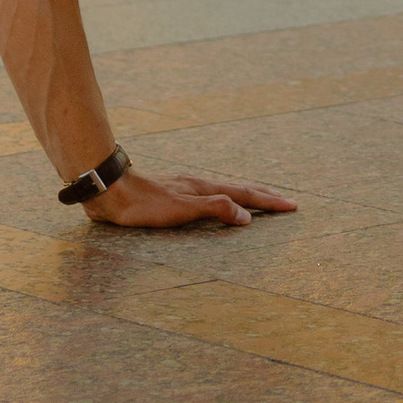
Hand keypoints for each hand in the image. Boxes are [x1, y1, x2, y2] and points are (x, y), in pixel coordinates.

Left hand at [86, 167, 296, 230]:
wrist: (111, 189)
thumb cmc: (144, 204)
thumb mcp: (182, 210)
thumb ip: (215, 209)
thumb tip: (247, 216)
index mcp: (204, 189)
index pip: (245, 195)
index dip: (269, 202)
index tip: (292, 206)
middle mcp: (198, 185)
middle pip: (239, 189)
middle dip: (264, 196)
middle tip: (286, 201)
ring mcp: (185, 187)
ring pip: (224, 190)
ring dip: (246, 196)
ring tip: (259, 199)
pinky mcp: (172, 192)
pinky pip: (210, 194)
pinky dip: (225, 197)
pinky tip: (216, 201)